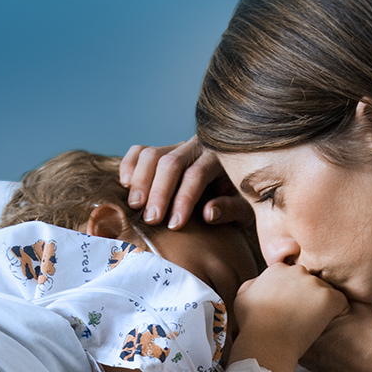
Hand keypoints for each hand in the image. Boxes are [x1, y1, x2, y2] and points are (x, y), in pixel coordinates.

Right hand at [120, 136, 248, 228]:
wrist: (236, 183)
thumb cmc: (241, 199)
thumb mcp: (246, 206)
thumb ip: (230, 209)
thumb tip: (208, 212)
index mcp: (220, 158)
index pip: (197, 174)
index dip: (184, 199)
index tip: (174, 224)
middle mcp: (197, 147)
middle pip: (171, 162)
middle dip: (158, 192)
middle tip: (151, 219)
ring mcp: (178, 147)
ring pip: (152, 154)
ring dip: (141, 180)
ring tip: (136, 205)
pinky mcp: (162, 150)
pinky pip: (140, 150)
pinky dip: (130, 164)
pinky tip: (125, 184)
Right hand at [235, 263, 348, 359]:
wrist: (267, 341)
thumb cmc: (253, 324)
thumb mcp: (242, 297)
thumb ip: (253, 284)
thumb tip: (259, 283)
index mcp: (277, 269)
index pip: (292, 275)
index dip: (292, 290)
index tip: (291, 304)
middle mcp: (296, 271)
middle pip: (309, 280)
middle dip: (307, 294)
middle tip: (303, 314)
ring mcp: (313, 284)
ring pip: (324, 290)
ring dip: (321, 303)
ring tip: (313, 321)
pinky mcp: (328, 297)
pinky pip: (340, 301)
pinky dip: (337, 311)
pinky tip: (328, 322)